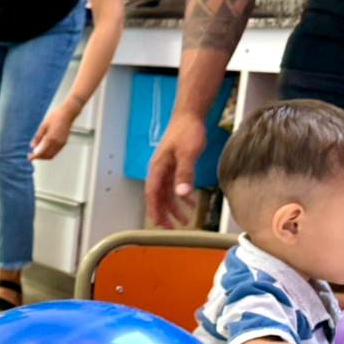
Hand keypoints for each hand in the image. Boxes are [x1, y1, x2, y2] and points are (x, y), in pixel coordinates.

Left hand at [29, 102, 76, 161]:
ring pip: (52, 155)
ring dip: (44, 156)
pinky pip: (56, 152)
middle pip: (47, 156)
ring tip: (38, 153)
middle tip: (32, 155)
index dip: (34, 157)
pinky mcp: (64, 142)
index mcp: (50, 138)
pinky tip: (45, 149)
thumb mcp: (43, 126)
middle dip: (39, 157)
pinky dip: (49, 153)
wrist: (67, 114)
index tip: (29, 158)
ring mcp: (62, 143)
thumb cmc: (56, 117)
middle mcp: (57, 143)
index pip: (41, 152)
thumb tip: (32, 146)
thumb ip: (37, 137)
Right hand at [145, 113, 207, 227]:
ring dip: (174, 207)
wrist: (189, 115)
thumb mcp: (187, 153)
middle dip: (164, 213)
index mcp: (158, 168)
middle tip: (172, 228)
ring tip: (185, 220)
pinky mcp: (174, 165)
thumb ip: (184, 174)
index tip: (160, 224)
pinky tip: (191, 202)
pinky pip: (175, 185)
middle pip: (158, 197)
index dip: (155, 210)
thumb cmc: (186, 131)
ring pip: (167, 193)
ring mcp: (166, 168)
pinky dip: (182, 195)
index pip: (152, 194)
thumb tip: (181, 194)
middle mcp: (159, 170)